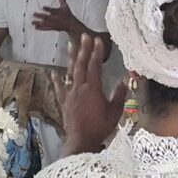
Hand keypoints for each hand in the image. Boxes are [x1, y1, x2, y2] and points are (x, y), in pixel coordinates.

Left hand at [30, 0, 85, 37]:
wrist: (71, 25)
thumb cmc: (68, 15)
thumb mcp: (65, 6)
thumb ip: (61, 0)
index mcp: (58, 13)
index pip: (52, 11)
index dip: (48, 9)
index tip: (43, 7)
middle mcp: (55, 19)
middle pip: (46, 17)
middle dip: (40, 16)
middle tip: (34, 14)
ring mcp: (53, 24)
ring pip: (45, 24)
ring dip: (38, 23)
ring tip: (32, 22)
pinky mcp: (53, 28)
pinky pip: (46, 28)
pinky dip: (41, 28)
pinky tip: (35, 27)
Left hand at [59, 33, 117, 154]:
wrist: (81, 141)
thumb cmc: (100, 127)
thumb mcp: (115, 112)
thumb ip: (119, 95)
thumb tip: (124, 81)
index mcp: (93, 89)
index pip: (95, 66)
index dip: (96, 52)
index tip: (98, 40)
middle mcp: (79, 88)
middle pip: (81, 65)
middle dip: (83, 49)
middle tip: (84, 36)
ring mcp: (70, 95)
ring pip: (70, 73)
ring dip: (71, 59)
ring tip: (70, 45)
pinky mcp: (64, 103)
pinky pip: (60, 89)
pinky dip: (57, 80)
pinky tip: (53, 72)